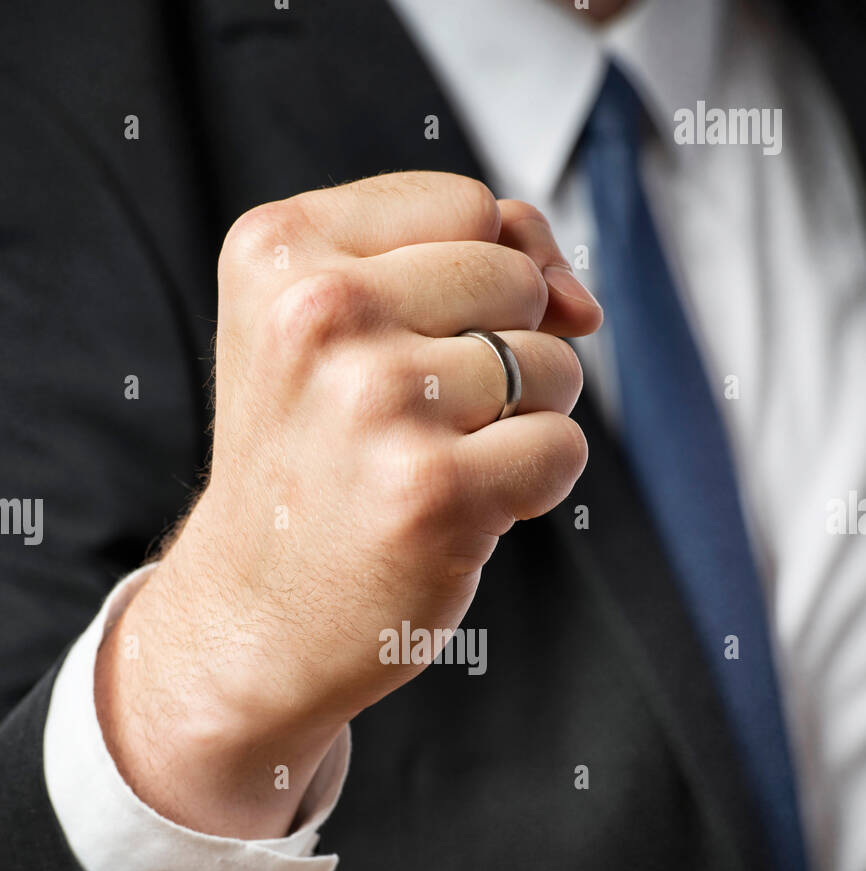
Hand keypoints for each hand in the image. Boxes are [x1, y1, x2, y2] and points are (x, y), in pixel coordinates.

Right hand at [95, 172, 601, 836]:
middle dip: (503, 348)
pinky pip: (562, 448)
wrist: (255, 614)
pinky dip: (534, 486)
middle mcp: (320, 314)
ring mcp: (375, 403)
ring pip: (551, 365)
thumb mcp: (334, 325)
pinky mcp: (432, 491)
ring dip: (521, 421)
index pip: (470, 205)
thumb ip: (459, 259)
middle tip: (421, 418)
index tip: (430, 338)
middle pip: (516, 279)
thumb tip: (579, 301)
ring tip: (434, 464)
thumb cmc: (312, 462)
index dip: (487, 273)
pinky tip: (462, 511)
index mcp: (281, 251)